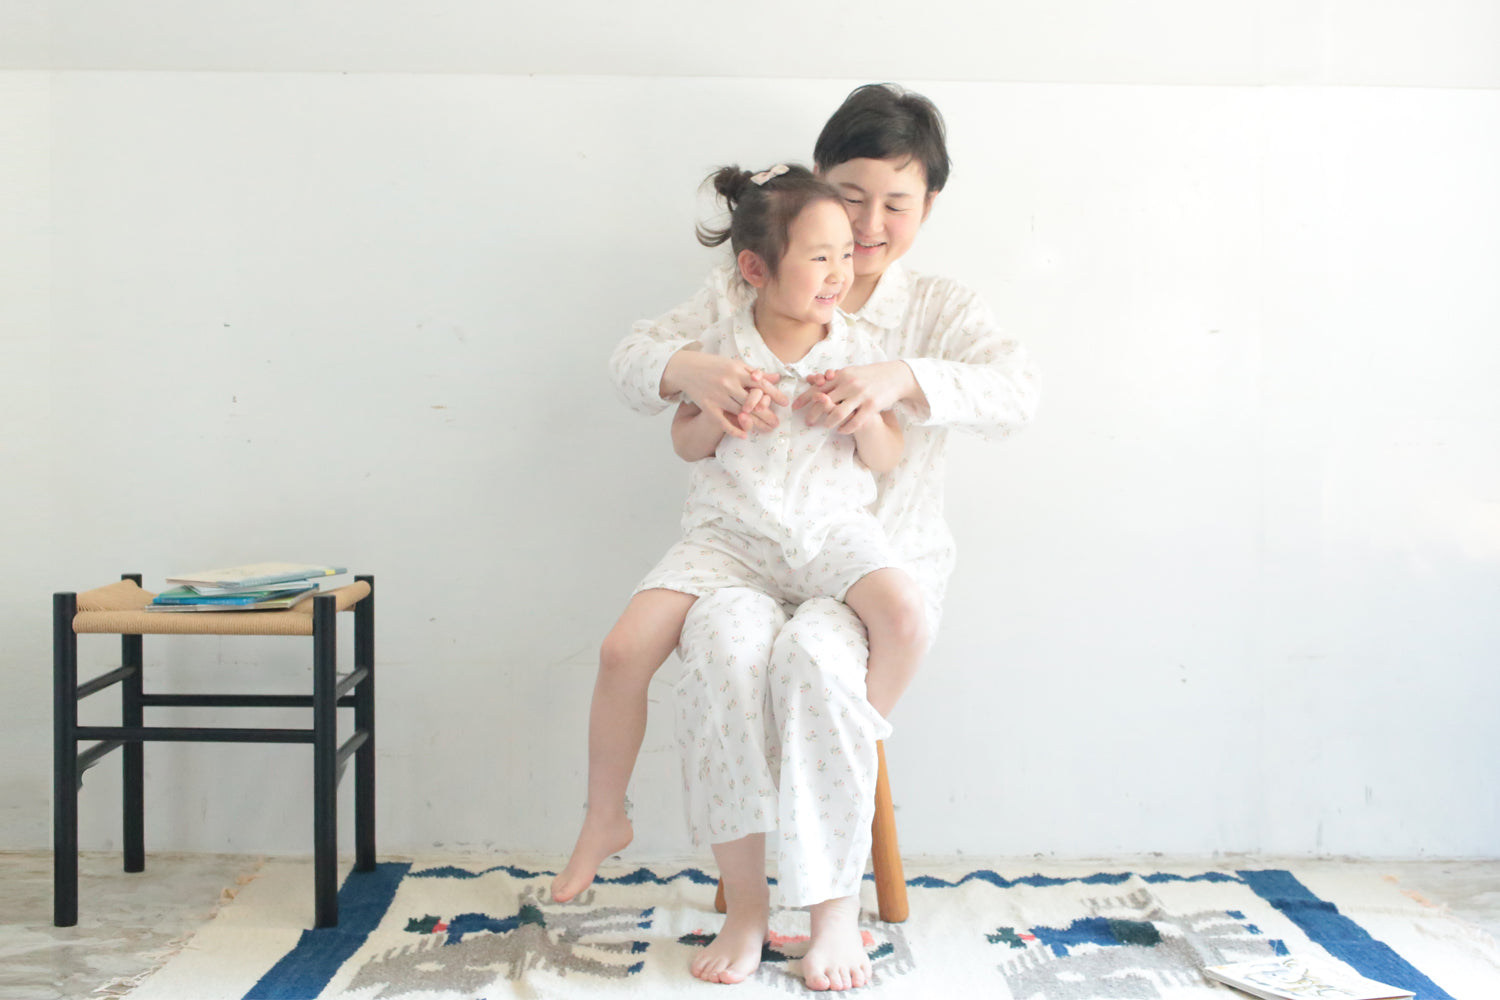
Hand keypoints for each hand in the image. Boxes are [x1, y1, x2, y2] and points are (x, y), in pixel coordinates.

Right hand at [663, 350, 787, 438]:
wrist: (685, 368)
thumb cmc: (713, 365)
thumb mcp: (734, 364)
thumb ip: (754, 373)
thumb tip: (776, 378)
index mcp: (737, 370)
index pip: (760, 384)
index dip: (774, 394)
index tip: (785, 403)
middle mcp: (728, 383)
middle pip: (752, 401)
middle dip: (767, 413)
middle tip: (777, 423)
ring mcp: (718, 396)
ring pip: (740, 413)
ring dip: (755, 423)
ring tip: (767, 429)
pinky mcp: (707, 406)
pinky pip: (722, 421)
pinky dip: (733, 429)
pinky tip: (744, 435)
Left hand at [791, 361, 916, 433]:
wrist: (895, 376)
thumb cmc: (869, 375)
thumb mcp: (850, 372)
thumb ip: (833, 378)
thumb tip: (813, 380)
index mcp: (842, 375)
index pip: (818, 387)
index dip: (804, 398)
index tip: (794, 407)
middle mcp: (849, 384)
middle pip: (824, 402)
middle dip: (813, 414)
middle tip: (807, 422)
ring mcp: (861, 395)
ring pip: (837, 414)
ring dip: (829, 423)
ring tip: (826, 426)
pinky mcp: (871, 406)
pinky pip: (854, 422)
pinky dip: (845, 428)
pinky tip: (842, 430)